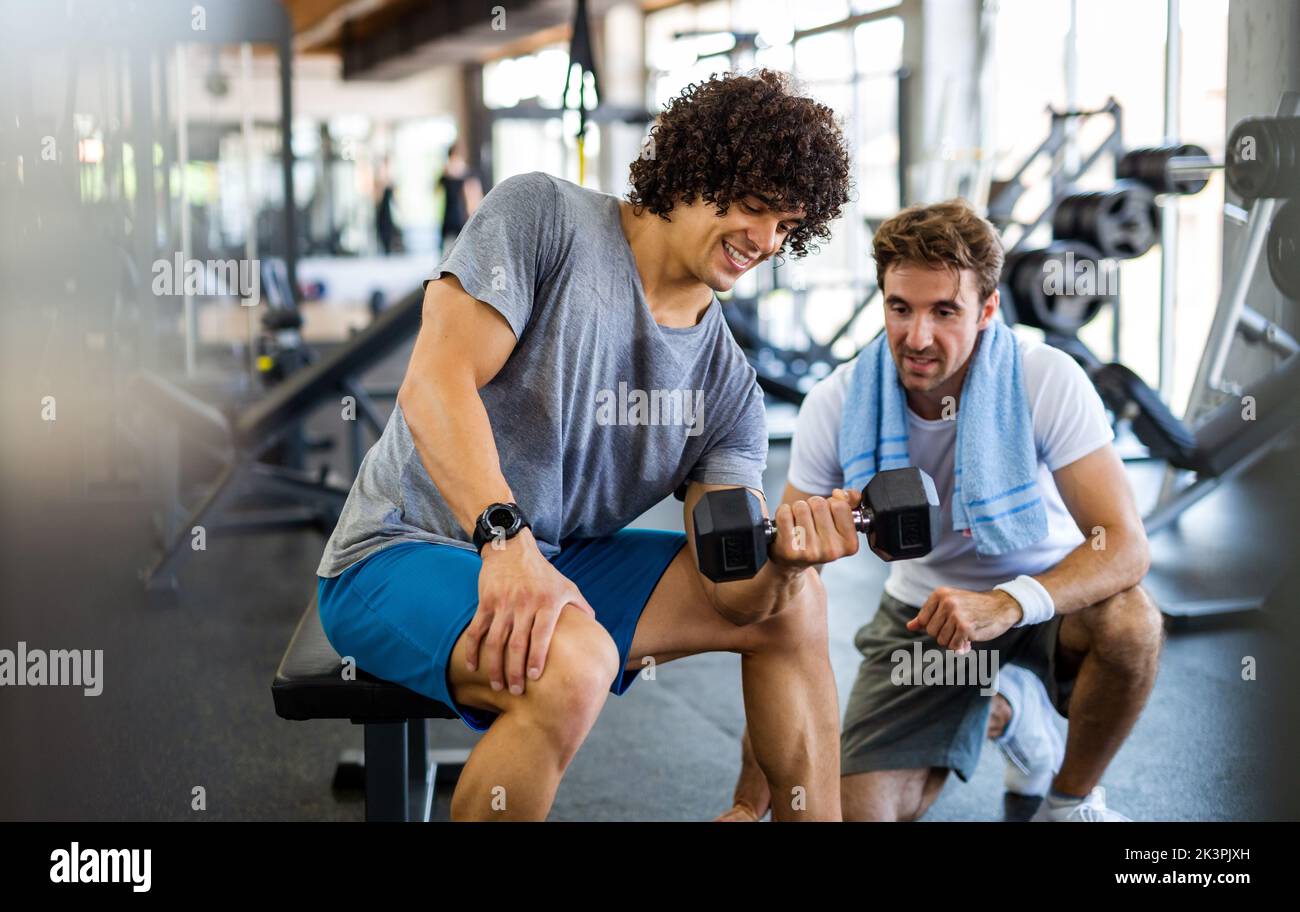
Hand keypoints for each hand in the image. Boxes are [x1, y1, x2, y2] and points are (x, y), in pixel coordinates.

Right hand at [465, 528, 594, 694]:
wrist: (512, 548)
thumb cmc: (543, 572)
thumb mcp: (567, 585)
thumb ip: (581, 607)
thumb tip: (595, 628)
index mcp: (546, 603)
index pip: (541, 635)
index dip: (537, 657)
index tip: (534, 677)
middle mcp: (524, 604)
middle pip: (517, 644)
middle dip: (514, 671)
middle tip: (515, 691)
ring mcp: (503, 604)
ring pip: (495, 641)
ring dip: (494, 666)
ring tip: (497, 685)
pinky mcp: (486, 602)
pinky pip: (477, 630)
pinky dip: (472, 650)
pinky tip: (473, 666)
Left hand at [768, 488, 860, 569]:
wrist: (793, 563)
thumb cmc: (818, 540)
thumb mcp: (839, 524)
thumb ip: (850, 503)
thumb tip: (841, 494)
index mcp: (849, 544)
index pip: (841, 505)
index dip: (831, 503)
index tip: (828, 514)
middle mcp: (831, 550)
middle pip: (819, 504)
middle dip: (813, 505)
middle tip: (811, 519)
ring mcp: (809, 551)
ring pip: (801, 507)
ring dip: (798, 509)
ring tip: (799, 522)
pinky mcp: (789, 549)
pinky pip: (784, 513)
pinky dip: (783, 512)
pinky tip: (788, 524)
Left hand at [905, 586, 1022, 652]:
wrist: (1001, 606)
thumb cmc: (973, 607)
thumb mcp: (949, 605)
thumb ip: (928, 615)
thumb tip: (910, 626)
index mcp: (939, 594)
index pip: (923, 621)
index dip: (935, 626)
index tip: (949, 621)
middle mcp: (946, 602)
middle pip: (931, 632)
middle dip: (944, 634)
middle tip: (959, 627)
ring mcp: (956, 614)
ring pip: (942, 641)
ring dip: (954, 641)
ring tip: (966, 631)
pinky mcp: (965, 627)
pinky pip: (954, 646)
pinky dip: (961, 646)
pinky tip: (970, 638)